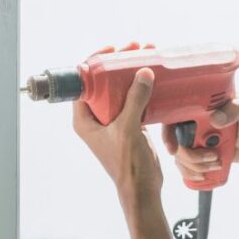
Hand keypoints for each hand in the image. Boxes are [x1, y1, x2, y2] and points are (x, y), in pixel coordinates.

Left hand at [72, 42, 161, 198]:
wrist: (142, 189)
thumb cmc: (127, 165)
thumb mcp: (128, 130)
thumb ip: (134, 101)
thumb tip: (143, 73)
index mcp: (85, 119)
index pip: (84, 83)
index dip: (96, 62)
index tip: (112, 50)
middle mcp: (97, 118)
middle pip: (104, 82)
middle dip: (119, 64)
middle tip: (134, 49)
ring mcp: (114, 121)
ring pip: (121, 90)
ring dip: (133, 74)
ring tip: (147, 56)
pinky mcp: (130, 125)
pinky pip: (135, 101)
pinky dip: (143, 89)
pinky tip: (154, 77)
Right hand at [160, 96, 238, 181]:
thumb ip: (236, 109)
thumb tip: (214, 118)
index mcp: (201, 106)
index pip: (174, 115)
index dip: (168, 133)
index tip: (174, 148)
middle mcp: (193, 122)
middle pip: (174, 140)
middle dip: (189, 155)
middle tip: (212, 157)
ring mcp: (194, 140)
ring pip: (179, 156)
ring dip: (194, 166)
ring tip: (216, 165)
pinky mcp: (198, 155)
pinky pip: (184, 166)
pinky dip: (190, 174)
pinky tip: (203, 175)